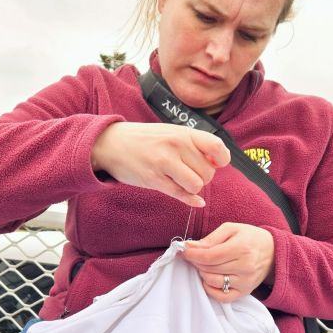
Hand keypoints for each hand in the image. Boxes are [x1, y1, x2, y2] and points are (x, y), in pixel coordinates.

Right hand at [91, 122, 229, 206]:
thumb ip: (193, 144)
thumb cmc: (143, 140)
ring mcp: (164, 163)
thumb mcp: (170, 132)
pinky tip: (193, 200)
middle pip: (208, 172)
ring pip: (197, 184)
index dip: (222, 159)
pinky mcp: (154, 179)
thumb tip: (219, 162)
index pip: (217, 146)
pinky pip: (181, 194)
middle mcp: (176, 145)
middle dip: (203, 177)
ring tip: (182, 182)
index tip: (215, 163)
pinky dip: (191, 200)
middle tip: (190, 174)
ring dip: (193, 188)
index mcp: (183, 133)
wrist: (110, 143)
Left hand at [182, 222, 274, 300]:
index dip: (192, 254)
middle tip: (194, 255)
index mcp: (241, 248)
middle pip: (209, 269)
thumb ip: (210, 238)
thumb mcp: (231, 229)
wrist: (273, 252)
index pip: (209, 256)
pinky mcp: (245, 292)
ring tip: (205, 265)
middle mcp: (244, 267)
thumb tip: (190, 247)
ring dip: (203, 273)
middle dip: (196, 262)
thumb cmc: (250, 238)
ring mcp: (245, 282)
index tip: (183, 250)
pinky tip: (210, 279)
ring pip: (212, 282)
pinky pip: (221, 297)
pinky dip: (210, 289)